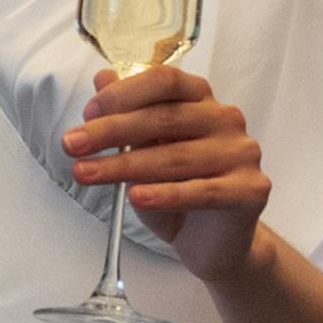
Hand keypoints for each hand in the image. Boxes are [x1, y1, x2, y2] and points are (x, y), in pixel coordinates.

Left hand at [65, 62, 269, 283]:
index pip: (166, 81)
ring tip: (85, 173)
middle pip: (165, 118)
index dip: (125, 93)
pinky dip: (165, 194)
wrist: (213, 243)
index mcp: (201, 100)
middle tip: (71, 145)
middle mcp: (226, 119)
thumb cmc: (177, 190)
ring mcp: (242, 154)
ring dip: (124, 166)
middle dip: (111, 131)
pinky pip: (202, 191)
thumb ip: (129, 115)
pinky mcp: (250, 190)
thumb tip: (102, 79)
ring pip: (176, 157)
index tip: (88, 113)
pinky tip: (136, 197)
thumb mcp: (145, 151)